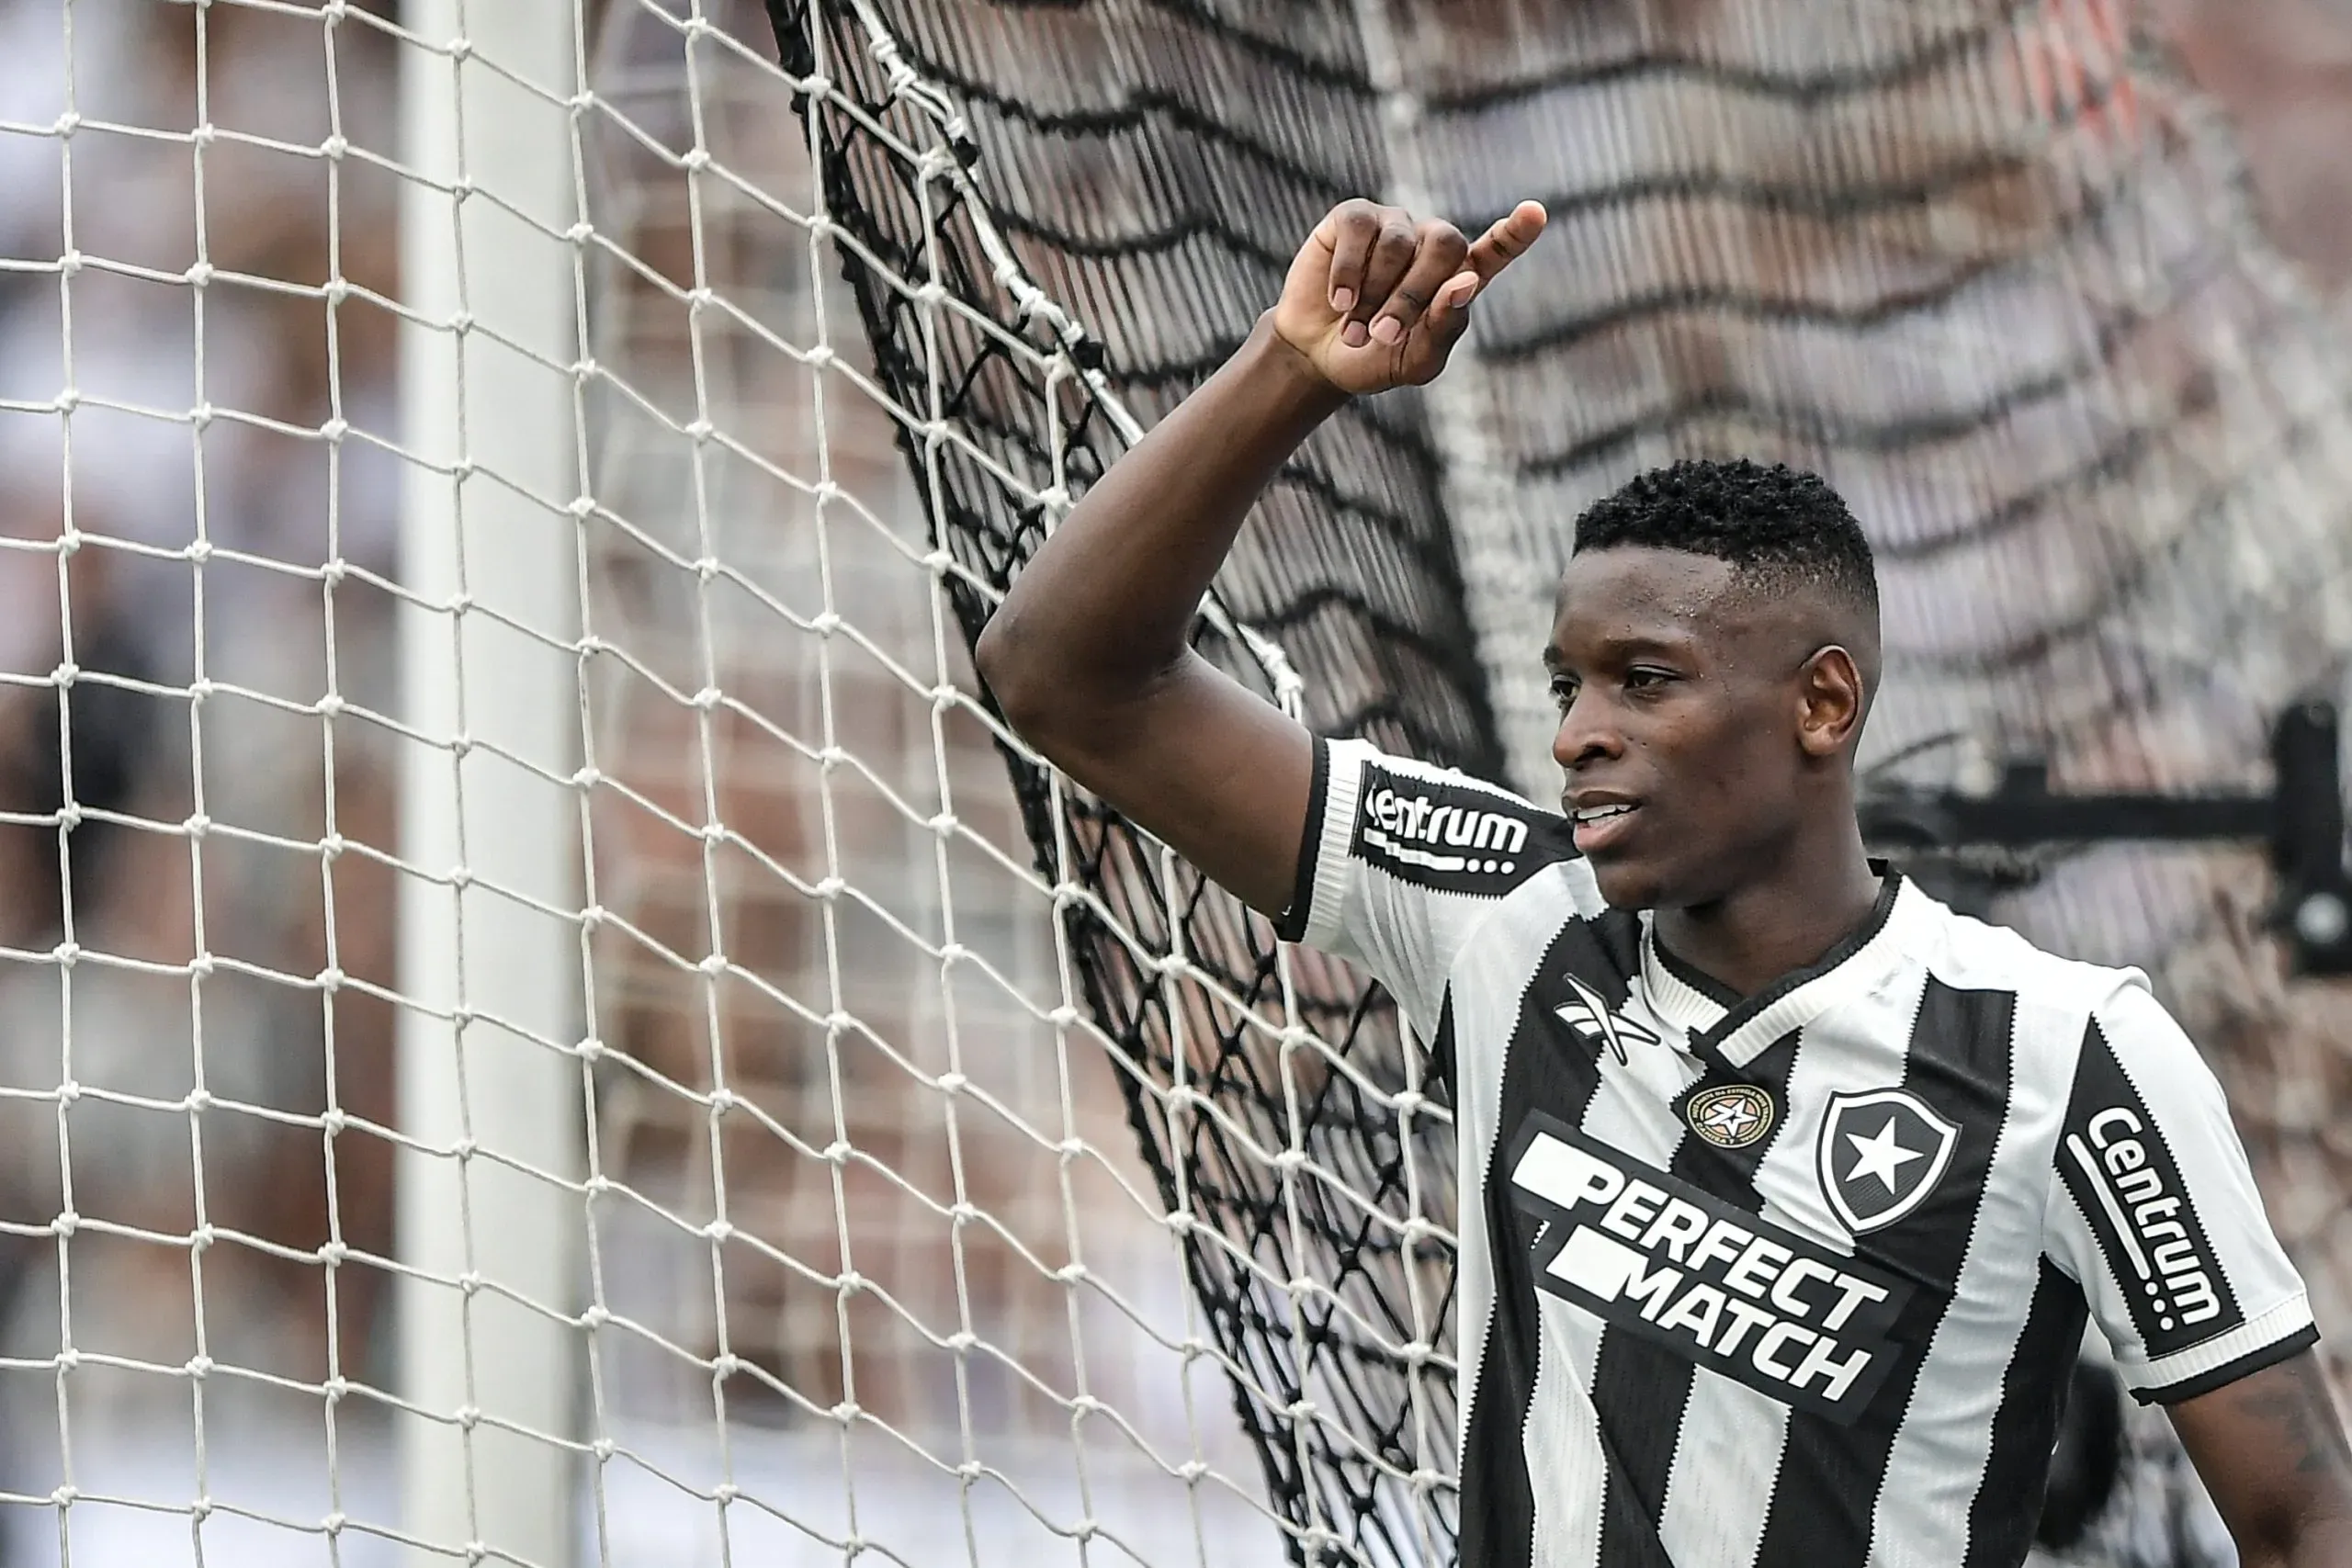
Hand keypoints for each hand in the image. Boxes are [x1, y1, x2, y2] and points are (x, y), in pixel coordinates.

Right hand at [1270, 197, 1546, 396]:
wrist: (1315, 356)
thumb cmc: (1373, 358)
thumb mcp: (1415, 361)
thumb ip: (1446, 327)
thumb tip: (1467, 282)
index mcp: (1457, 277)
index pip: (1496, 250)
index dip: (1516, 232)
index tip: (1536, 213)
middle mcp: (1429, 243)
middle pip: (1445, 244)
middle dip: (1414, 293)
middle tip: (1385, 334)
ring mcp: (1392, 225)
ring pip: (1398, 242)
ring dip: (1374, 294)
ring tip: (1355, 329)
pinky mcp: (1352, 218)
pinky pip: (1359, 230)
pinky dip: (1348, 272)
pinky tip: (1339, 302)